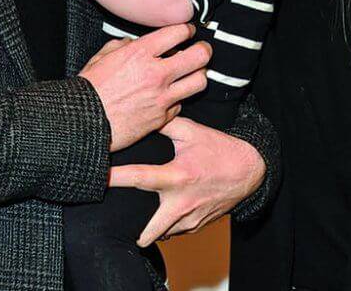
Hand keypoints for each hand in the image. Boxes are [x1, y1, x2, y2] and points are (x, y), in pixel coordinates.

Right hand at [79, 24, 209, 151]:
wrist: (83, 121)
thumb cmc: (89, 90)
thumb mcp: (103, 56)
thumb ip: (123, 45)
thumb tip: (134, 42)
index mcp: (140, 53)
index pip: (178, 32)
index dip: (187, 30)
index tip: (187, 32)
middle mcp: (156, 74)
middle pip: (199, 56)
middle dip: (204, 50)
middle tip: (201, 50)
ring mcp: (162, 97)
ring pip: (199, 82)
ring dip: (198, 75)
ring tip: (193, 74)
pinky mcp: (162, 118)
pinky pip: (181, 105)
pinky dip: (178, 99)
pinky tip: (170, 96)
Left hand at [108, 116, 264, 245]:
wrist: (249, 171)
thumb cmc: (219, 150)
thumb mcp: (192, 131)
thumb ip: (166, 124)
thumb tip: (144, 115)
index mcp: (177, 176)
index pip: (140, 178)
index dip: (118, 179)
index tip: (101, 179)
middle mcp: (182, 202)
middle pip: (151, 230)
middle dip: (136, 231)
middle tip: (119, 223)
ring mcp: (191, 218)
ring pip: (164, 233)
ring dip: (152, 227)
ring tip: (141, 217)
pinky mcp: (198, 225)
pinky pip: (177, 231)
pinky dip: (168, 225)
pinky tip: (165, 213)